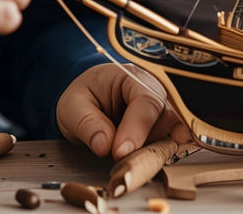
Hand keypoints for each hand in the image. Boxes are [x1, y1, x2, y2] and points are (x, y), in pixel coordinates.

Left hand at [56, 64, 191, 158]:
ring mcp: (162, 115)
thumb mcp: (73, 106)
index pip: (145, 103)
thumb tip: (105, 146)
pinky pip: (169, 149)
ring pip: (170, 138)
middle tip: (123, 165)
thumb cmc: (83, 98)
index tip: (119, 152)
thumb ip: (88, 124)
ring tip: (126, 164)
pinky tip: (143, 165)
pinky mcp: (163, 135)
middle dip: (146, 146)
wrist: (86, 106)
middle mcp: (154, 94)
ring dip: (150, 155)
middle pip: (166, 121)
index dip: (135, 130)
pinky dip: (156, 159)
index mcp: (132, 77)